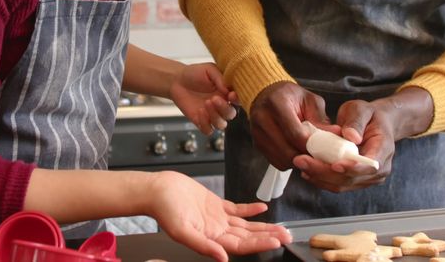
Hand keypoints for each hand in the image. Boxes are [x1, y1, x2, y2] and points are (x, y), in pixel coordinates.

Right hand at [146, 171, 291, 261]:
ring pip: (246, 225)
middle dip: (268, 237)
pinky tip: (262, 207)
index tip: (276, 242)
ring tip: (281, 228)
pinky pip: (237, 209)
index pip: (241, 246)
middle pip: (248, 237)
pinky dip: (250, 209)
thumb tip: (222, 258)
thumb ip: (203, 245)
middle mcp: (217, 231)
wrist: (157, 190)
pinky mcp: (215, 205)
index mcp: (210, 239)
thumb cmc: (164, 210)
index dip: (259, 244)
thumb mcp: (182, 230)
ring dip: (263, 226)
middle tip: (287, 236)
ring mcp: (217, 218)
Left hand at [170, 63, 236, 134]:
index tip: (231, 95)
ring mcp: (211, 115)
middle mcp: (221, 105)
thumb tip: (228, 90)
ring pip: (221, 124)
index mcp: (227, 93)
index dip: (237, 100)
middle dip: (224, 108)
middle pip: (231, 114)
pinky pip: (208, 130)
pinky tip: (200, 111)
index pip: (238, 101)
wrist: (177, 80)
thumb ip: (220, 78)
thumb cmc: (195, 73)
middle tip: (214, 99)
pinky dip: (205, 123)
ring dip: (215, 116)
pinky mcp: (200, 121)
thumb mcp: (209, 70)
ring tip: (206, 103)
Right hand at [249, 81, 328, 169]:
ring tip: (308, 154)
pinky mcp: (257, 143)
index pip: (295, 133)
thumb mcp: (309, 100)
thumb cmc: (290, 96)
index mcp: (277, 104)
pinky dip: (288, 162)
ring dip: (297, 161)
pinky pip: (275, 161)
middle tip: (319, 156)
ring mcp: (257, 133)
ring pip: (281, 159)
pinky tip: (296, 153)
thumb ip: (320, 119)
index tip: (324, 150)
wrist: (267, 94)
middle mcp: (263, 118)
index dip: (311, 146)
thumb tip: (335, 135)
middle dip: (306, 157)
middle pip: (287, 150)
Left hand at [291, 87, 433, 191]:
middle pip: (352, 178)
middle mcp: (378, 169)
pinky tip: (307, 171)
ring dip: (320, 177)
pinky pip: (338, 184)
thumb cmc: (368, 115)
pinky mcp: (355, 180)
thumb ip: (356, 122)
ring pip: (342, 185)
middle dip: (325, 172)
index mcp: (384, 149)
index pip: (370, 165)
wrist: (375, 124)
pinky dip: (322, 179)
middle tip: (302, 161)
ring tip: (301, 164)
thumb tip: (352, 137)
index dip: (352, 168)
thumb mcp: (362, 110)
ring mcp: (367, 178)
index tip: (334, 165)